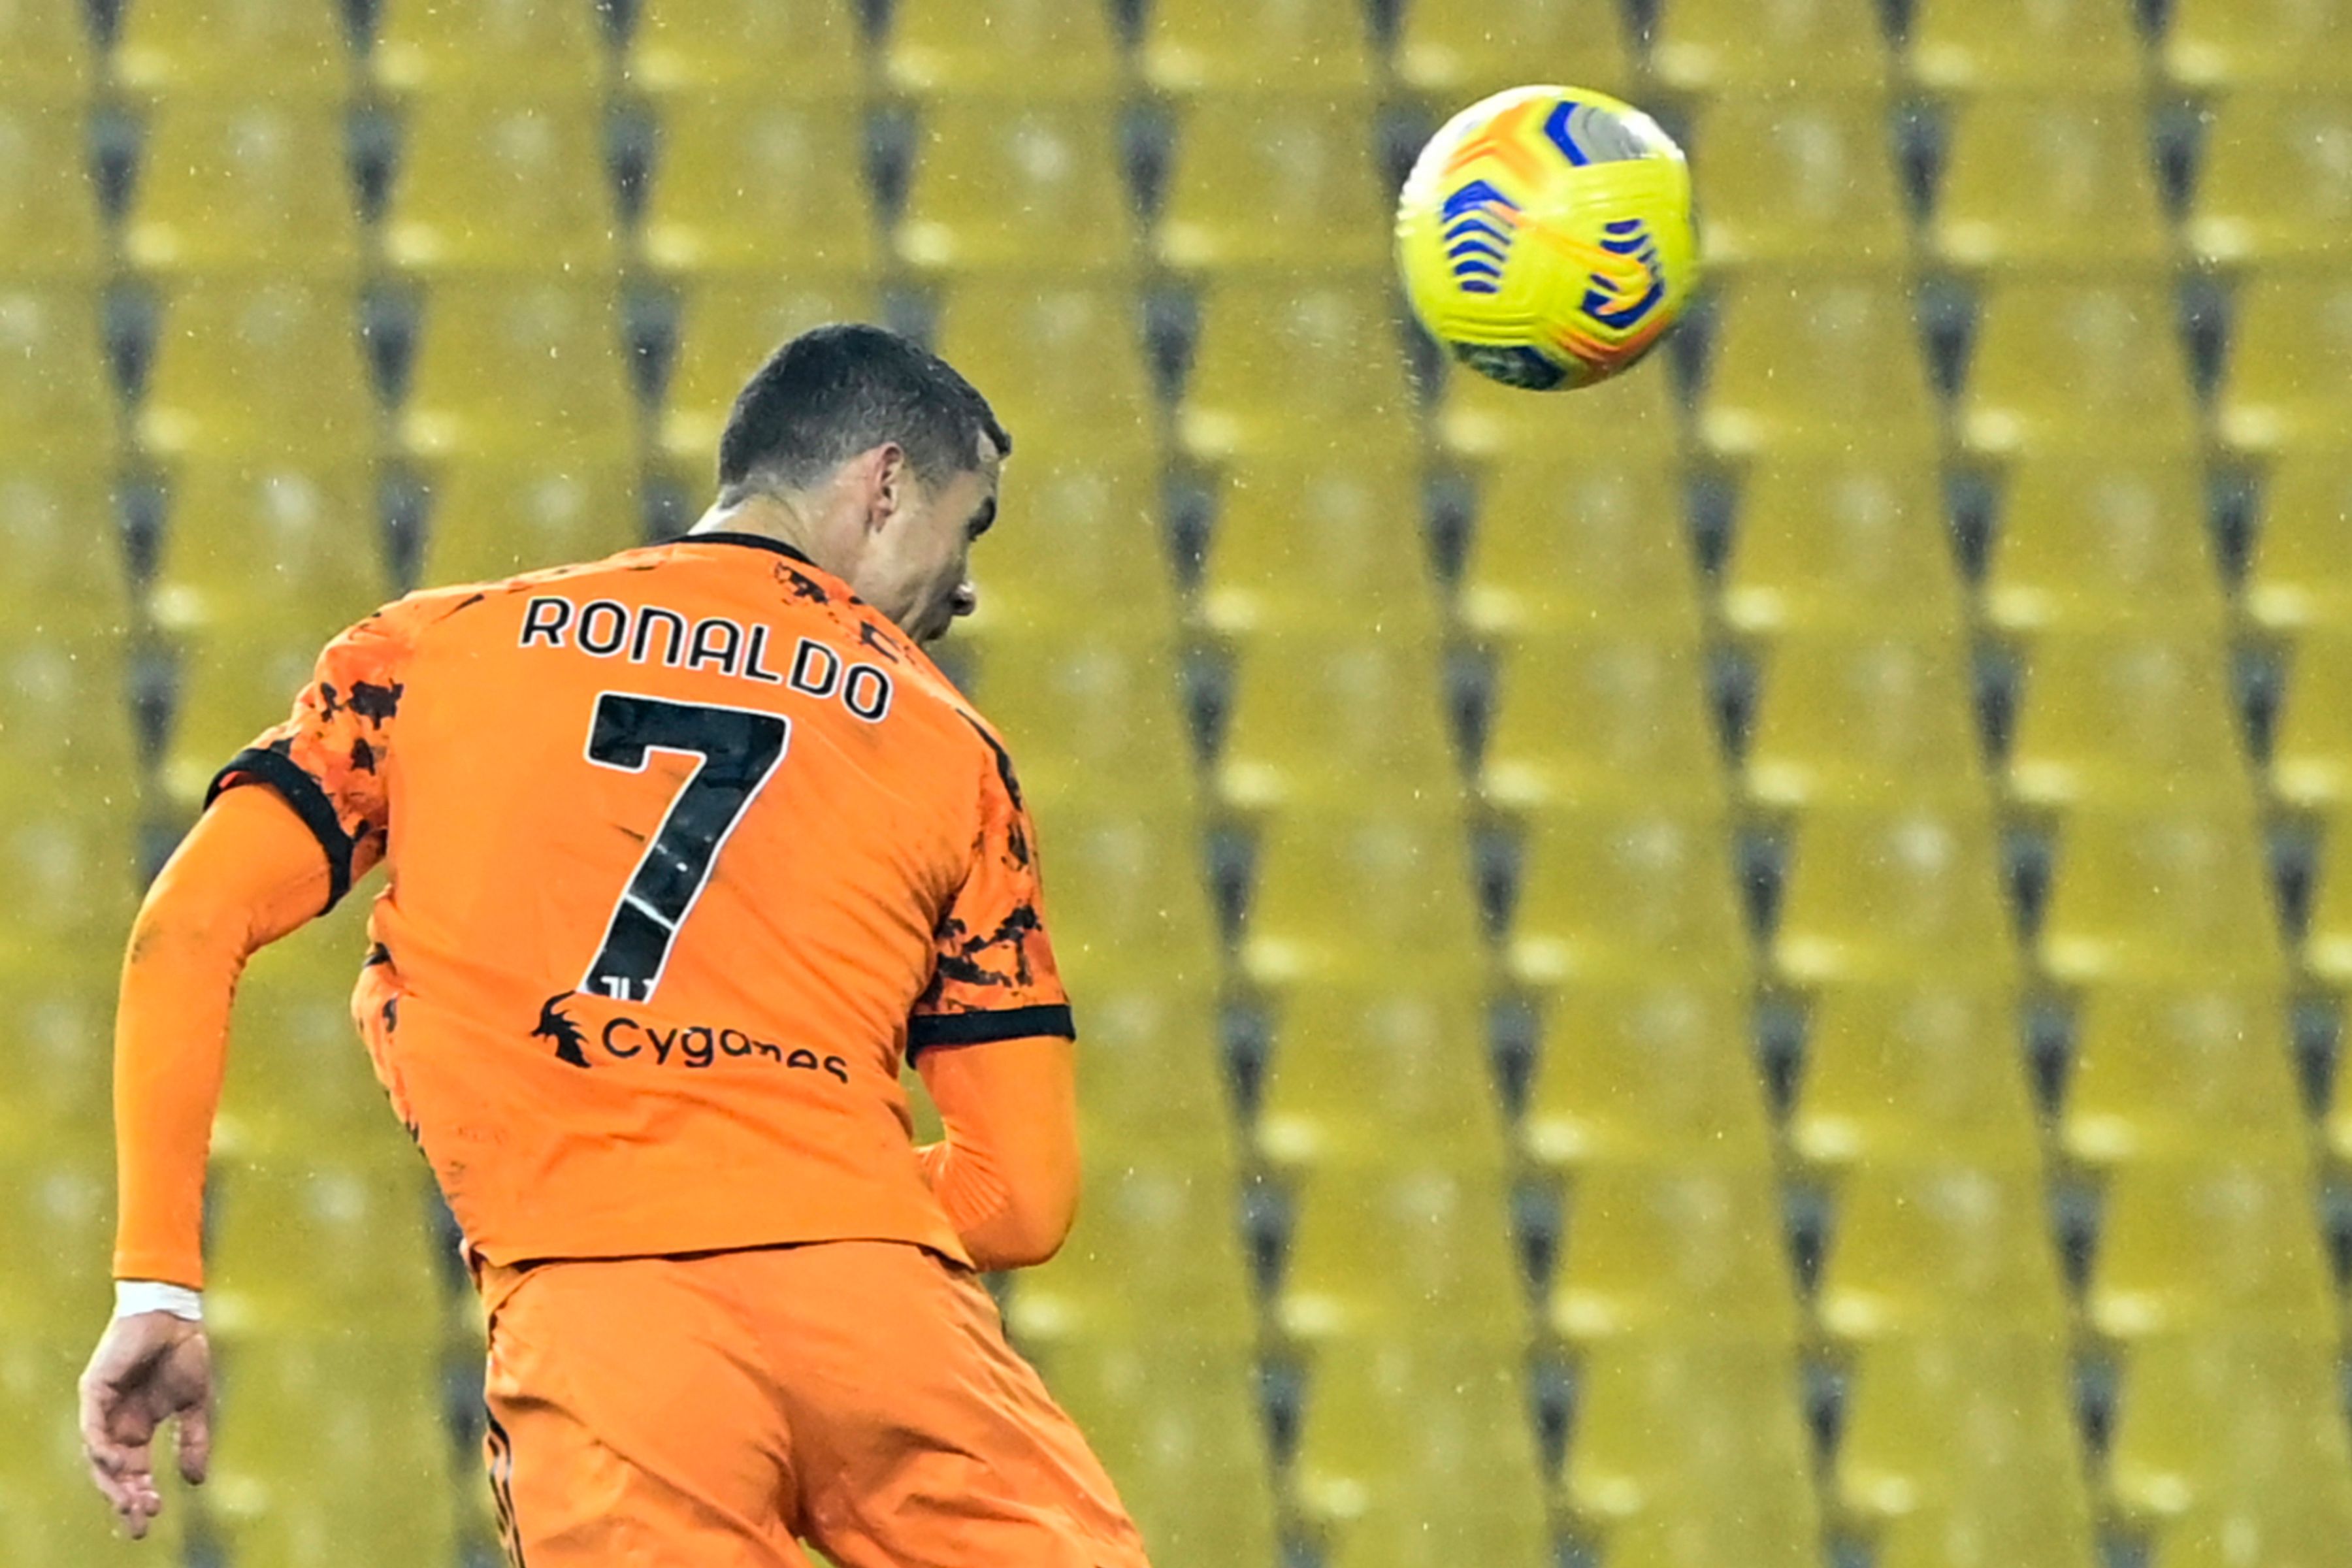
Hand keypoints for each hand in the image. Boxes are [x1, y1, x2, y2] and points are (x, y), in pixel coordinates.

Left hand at [78, 1312, 211, 1539]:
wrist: (175, 1315)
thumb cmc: (185, 1352)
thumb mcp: (195, 1404)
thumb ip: (192, 1440)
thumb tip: (196, 1481)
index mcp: (138, 1427)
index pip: (134, 1471)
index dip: (141, 1495)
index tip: (152, 1518)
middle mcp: (115, 1423)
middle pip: (113, 1472)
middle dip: (125, 1499)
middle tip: (140, 1521)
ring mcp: (102, 1408)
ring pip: (98, 1457)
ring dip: (113, 1482)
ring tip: (132, 1501)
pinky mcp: (94, 1391)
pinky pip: (92, 1429)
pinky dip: (102, 1450)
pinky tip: (119, 1464)